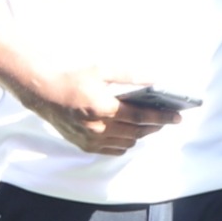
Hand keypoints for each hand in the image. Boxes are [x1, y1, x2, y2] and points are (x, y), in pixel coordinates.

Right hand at [2, 62, 183, 157]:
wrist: (44, 94)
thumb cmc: (73, 79)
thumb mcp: (101, 70)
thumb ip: (129, 76)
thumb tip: (153, 80)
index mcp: (104, 108)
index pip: (141, 117)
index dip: (162, 118)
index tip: (177, 117)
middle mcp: (99, 127)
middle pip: (137, 132)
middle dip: (156, 127)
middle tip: (167, 121)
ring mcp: (92, 139)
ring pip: (127, 143)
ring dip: (141, 135)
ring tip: (148, 125)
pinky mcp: (86, 145)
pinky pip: (113, 150)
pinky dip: (125, 143)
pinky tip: (129, 133)